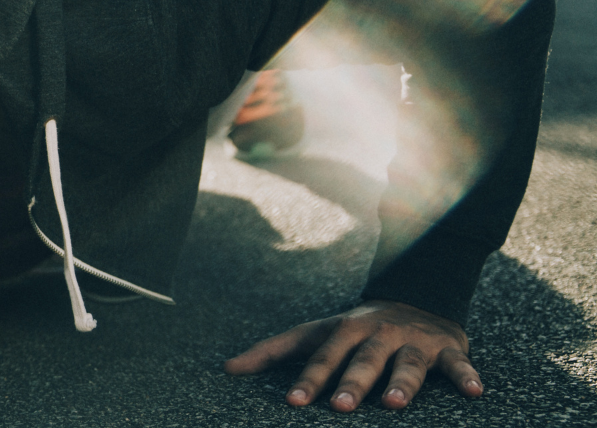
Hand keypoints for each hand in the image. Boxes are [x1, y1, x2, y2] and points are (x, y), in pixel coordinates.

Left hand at [225, 300, 481, 410]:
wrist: (415, 297)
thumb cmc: (354, 329)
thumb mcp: (314, 333)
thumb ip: (272, 351)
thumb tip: (227, 368)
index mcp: (343, 331)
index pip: (321, 358)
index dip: (307, 380)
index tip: (293, 401)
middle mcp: (377, 334)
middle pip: (362, 362)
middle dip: (351, 383)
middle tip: (339, 406)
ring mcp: (412, 340)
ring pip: (407, 363)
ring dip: (402, 383)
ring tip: (394, 404)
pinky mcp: (447, 347)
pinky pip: (458, 363)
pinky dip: (467, 375)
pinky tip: (474, 391)